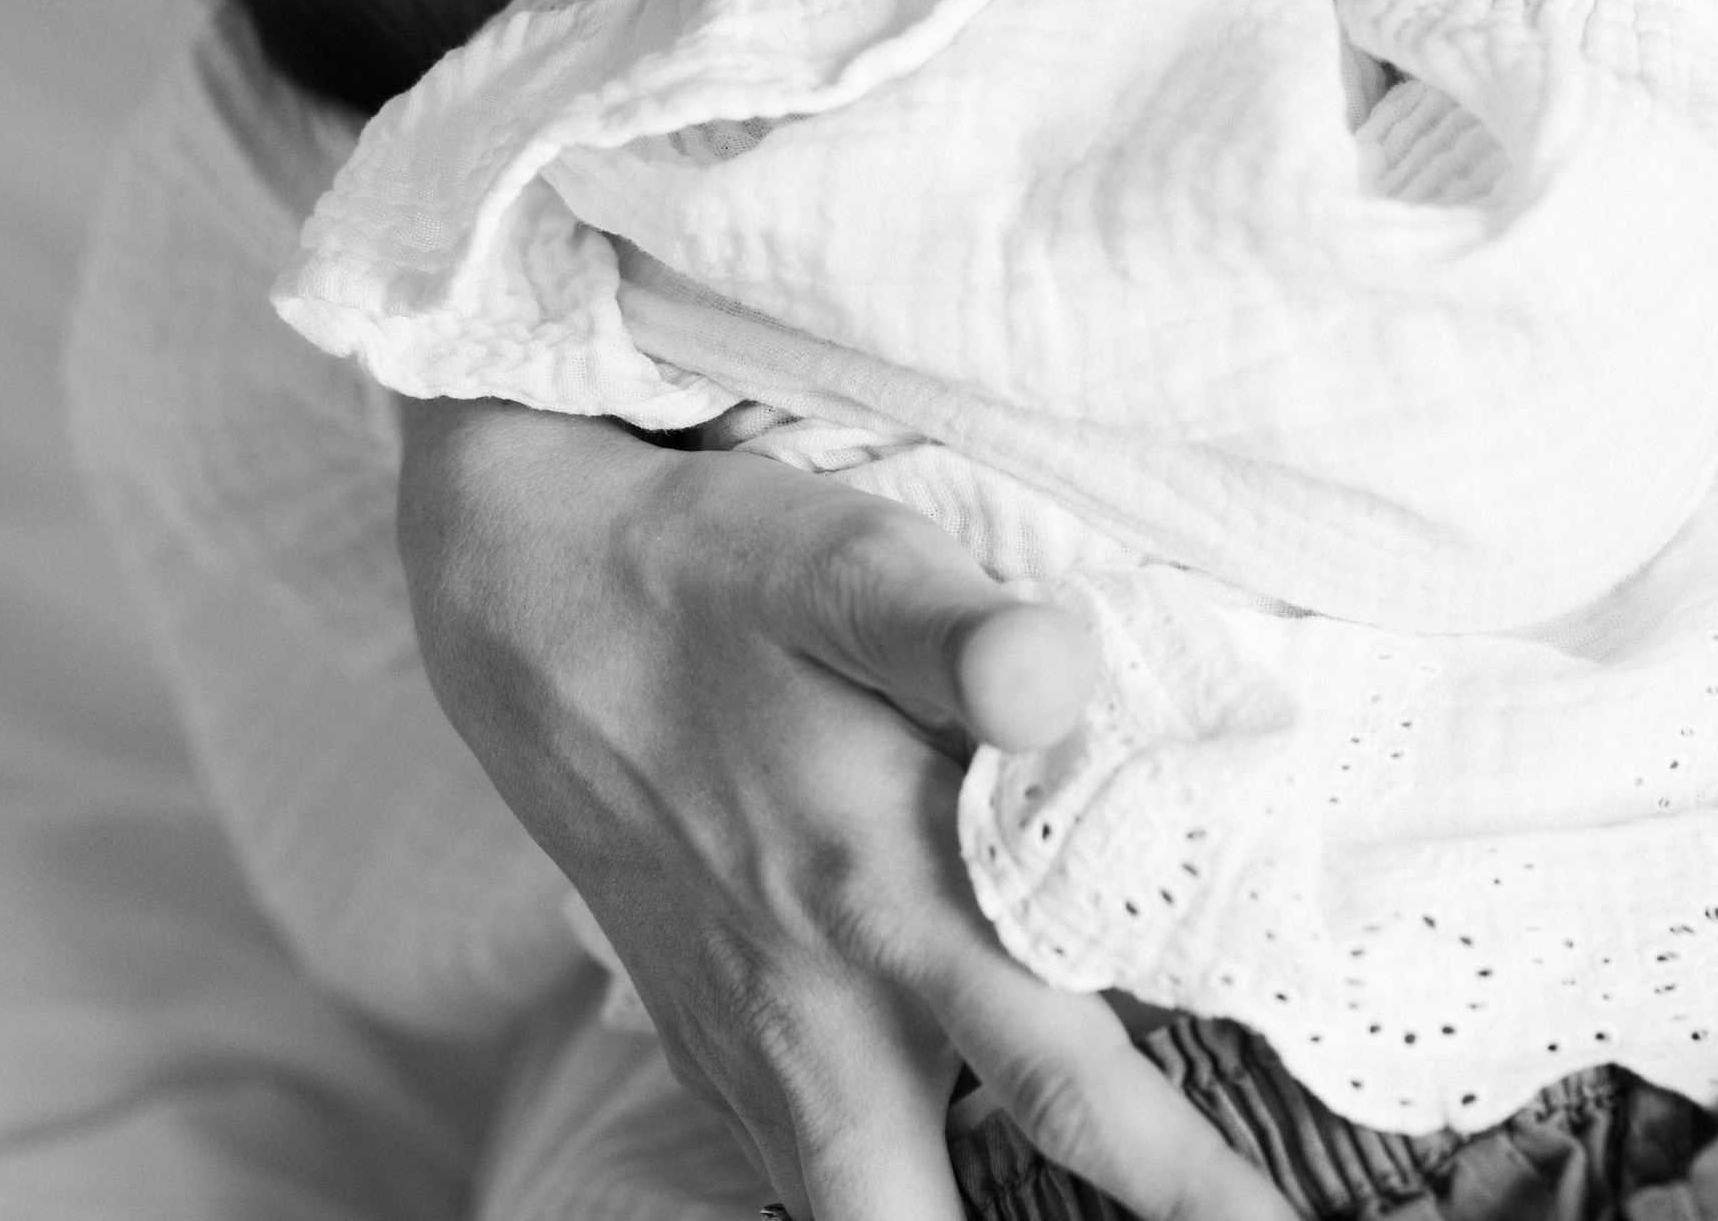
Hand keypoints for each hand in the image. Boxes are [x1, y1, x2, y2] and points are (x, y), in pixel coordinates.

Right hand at [397, 401, 1296, 1220]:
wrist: (529, 596)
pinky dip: (878, 1189)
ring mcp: (750, 1037)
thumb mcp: (841, 561)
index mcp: (880, 899)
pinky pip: (802, 1171)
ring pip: (855, 1210)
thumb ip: (953, 630)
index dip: (1188, 1188)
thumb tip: (1060, 669)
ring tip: (1052, 1204)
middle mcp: (814, 1008)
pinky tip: (937, 1156)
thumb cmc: (709, 572)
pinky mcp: (707, 1033)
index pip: (1068, 1087)